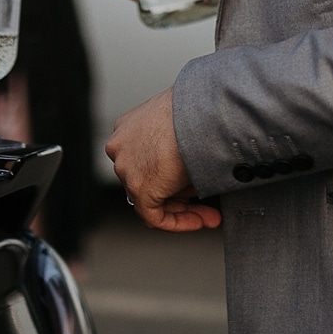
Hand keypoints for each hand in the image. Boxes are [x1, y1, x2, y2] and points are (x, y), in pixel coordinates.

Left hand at [105, 87, 220, 232]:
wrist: (202, 113)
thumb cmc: (200, 111)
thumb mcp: (183, 123)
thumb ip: (177, 146)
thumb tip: (191, 169)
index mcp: (129, 126)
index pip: (145, 161)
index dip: (171, 175)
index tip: (192, 182)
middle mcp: (121, 147)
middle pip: (148, 181)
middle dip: (180, 196)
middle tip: (205, 203)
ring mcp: (126, 167)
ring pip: (151, 199)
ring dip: (184, 209)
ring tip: (211, 214)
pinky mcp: (139, 188)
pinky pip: (154, 216)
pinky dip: (178, 222)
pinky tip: (201, 220)